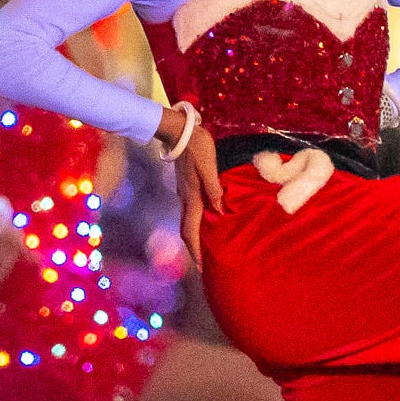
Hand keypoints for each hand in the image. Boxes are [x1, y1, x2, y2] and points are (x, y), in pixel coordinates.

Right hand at [159, 103, 223, 263]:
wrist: (180, 131)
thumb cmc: (198, 147)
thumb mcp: (210, 166)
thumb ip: (214, 188)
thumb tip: (219, 211)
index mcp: (192, 197)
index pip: (191, 231)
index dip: (196, 252)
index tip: (202, 269)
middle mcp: (185, 199)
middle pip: (187, 231)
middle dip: (194, 250)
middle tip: (203, 267)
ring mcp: (184, 193)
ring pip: (188, 222)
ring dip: (195, 238)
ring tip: (205, 250)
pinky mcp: (187, 187)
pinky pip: (190, 212)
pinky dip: (196, 224)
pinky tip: (206, 223)